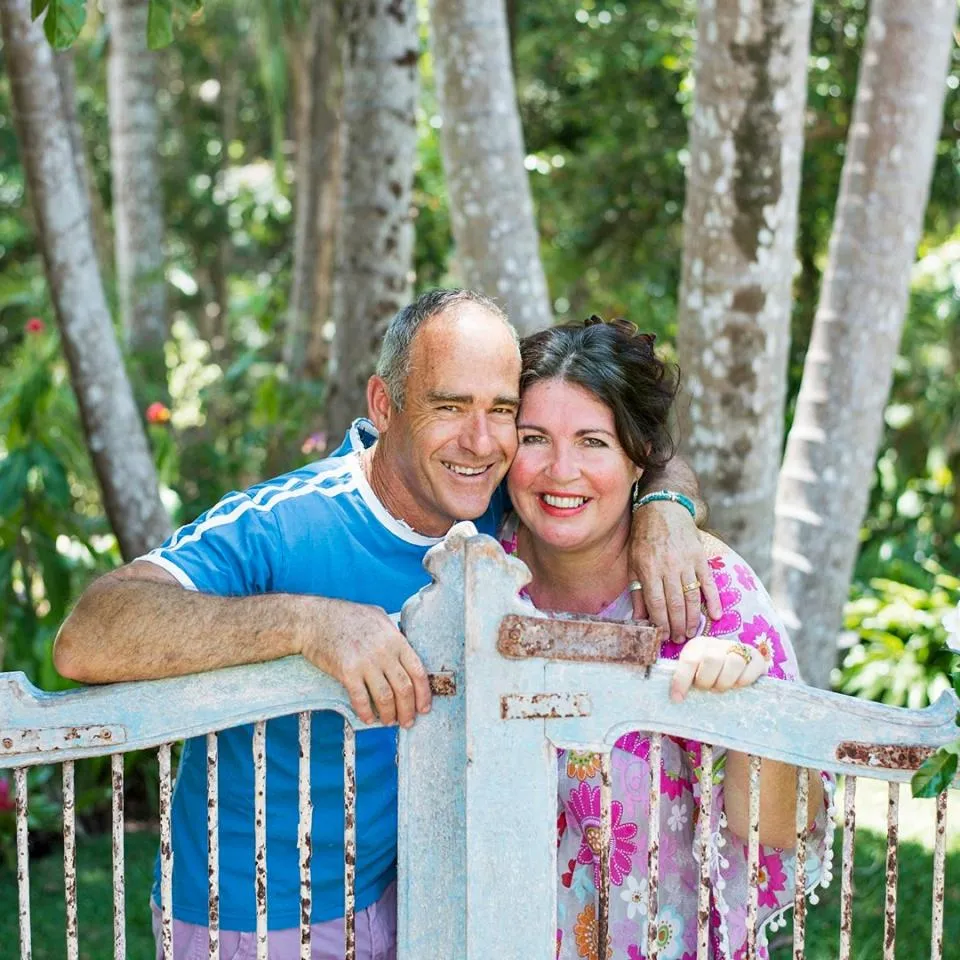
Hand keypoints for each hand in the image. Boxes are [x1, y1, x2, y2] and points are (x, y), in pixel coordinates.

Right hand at [299, 598, 431, 727]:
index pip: (417, 671)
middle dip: (408, 710)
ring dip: (389, 715)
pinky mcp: (347, 672)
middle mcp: (384, 652)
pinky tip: (368, 718)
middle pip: (404, 688)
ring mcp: (366, 662)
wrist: (315, 619)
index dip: (423, 693)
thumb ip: (394, 633)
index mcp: (395, 639)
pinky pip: (361, 699)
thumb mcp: (378, 616)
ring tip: (389, 722)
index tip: (424, 707)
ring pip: (385, 697)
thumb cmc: (347, 616)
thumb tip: (405, 645)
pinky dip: (366, 712)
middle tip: (407, 722)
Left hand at [628, 501, 721, 641]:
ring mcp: (686, 562)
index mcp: (649, 569)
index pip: (656, 604)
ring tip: (692, 634)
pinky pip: (709, 582)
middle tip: (681, 640)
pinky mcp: (700, 557)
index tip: (664, 637)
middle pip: (675, 604)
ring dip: (693, 618)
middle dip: (678, 626)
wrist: (663, 508)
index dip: (662, 624)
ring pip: (692, 596)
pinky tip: (716, 615)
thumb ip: (637, 591)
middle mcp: (668, 567)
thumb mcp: (633, 563)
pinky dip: (714, 599)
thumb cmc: (644, 538)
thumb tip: (639, 619)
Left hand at [669, 636, 766, 701]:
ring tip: (721, 688)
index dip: (682, 680)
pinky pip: (752, 668)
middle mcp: (717, 643)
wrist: (736, 666)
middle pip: (712, 659)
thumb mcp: (693, 673)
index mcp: (698, 645)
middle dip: (707, 680)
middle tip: (707, 689)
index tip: (678, 698)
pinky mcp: (756, 657)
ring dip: (725, 681)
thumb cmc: (708, 675)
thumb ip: (684, 680)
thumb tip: (676, 698)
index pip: (689, 660)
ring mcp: (738, 648)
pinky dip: (744, 680)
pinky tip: (737, 685)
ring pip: (734, 662)